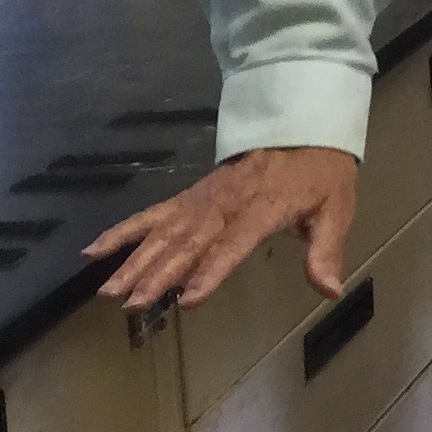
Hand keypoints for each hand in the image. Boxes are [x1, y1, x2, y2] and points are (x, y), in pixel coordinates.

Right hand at [84, 147, 359, 307]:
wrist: (301, 127)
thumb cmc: (321, 173)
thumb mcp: (337, 208)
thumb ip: (326, 250)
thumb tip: (330, 291)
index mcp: (262, 209)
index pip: (233, 244)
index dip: (211, 272)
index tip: (189, 300)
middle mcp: (225, 205)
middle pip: (188, 243)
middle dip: (159, 274)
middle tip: (134, 304)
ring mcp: (201, 200)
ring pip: (162, 233)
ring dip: (135, 262)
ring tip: (110, 291)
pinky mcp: (189, 197)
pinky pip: (151, 215)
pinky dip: (122, 232)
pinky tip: (94, 251)